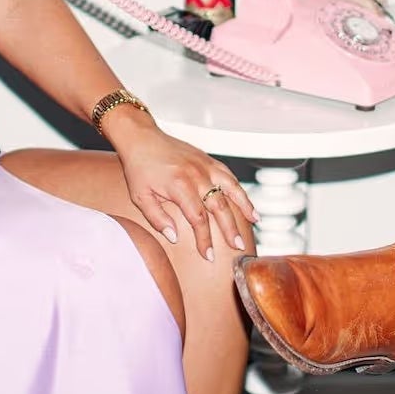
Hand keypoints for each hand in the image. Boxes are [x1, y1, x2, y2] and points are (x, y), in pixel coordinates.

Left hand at [116, 130, 257, 262]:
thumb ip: (157, 218)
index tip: (209, 255)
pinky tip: (247, 201)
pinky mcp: (208, 160)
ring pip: (231, 188)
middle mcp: (196, 175)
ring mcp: (205, 166)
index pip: (198, 219)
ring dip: (244, 206)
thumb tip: (174, 237)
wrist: (142, 138)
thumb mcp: (140, 196)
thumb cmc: (139, 167)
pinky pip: (229, 176)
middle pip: (219, 207)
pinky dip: (240, 189)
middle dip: (230, 229)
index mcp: (179, 185)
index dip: (205, 239)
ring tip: (255, 221)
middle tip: (238, 247)